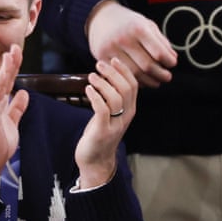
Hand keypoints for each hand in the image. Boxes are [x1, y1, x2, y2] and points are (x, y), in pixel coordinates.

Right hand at [0, 45, 28, 192]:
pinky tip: (4, 73)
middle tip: (16, 47)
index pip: (7, 80)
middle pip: (3, 78)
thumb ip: (16, 108)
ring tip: (11, 54)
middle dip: (10, 62)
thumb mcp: (12, 121)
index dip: (13, 67)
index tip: (17, 53)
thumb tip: (23, 94)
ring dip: (5, 68)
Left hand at [74, 57, 138, 188]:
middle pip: (126, 89)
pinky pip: (102, 110)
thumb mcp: (110, 114)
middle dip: (114, 73)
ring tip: (92, 76)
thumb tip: (106, 75)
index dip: (124, 70)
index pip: (133, 85)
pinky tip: (88, 89)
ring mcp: (115, 124)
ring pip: (115, 98)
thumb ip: (111, 97)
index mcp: (130, 110)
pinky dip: (95, 96)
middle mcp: (126, 116)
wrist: (96, 161)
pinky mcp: (103, 131)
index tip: (113, 59)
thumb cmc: (100, 134)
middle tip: (100, 64)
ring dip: (103, 83)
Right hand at [86, 0, 176, 87]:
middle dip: (161, 74)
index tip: (172, 63)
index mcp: (138, 28)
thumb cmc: (128, 23)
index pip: (158, 52)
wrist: (101, 18)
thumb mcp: (147, 24)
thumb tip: (173, 58)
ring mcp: (111, 50)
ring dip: (149, 81)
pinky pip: (121, 75)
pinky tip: (142, 80)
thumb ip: (161, 41)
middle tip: (167, 77)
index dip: (169, 62)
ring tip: (157, 81)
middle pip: (147, 66)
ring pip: (134, 74)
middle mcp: (123, 39)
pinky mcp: (101, 59)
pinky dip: (135, 81)